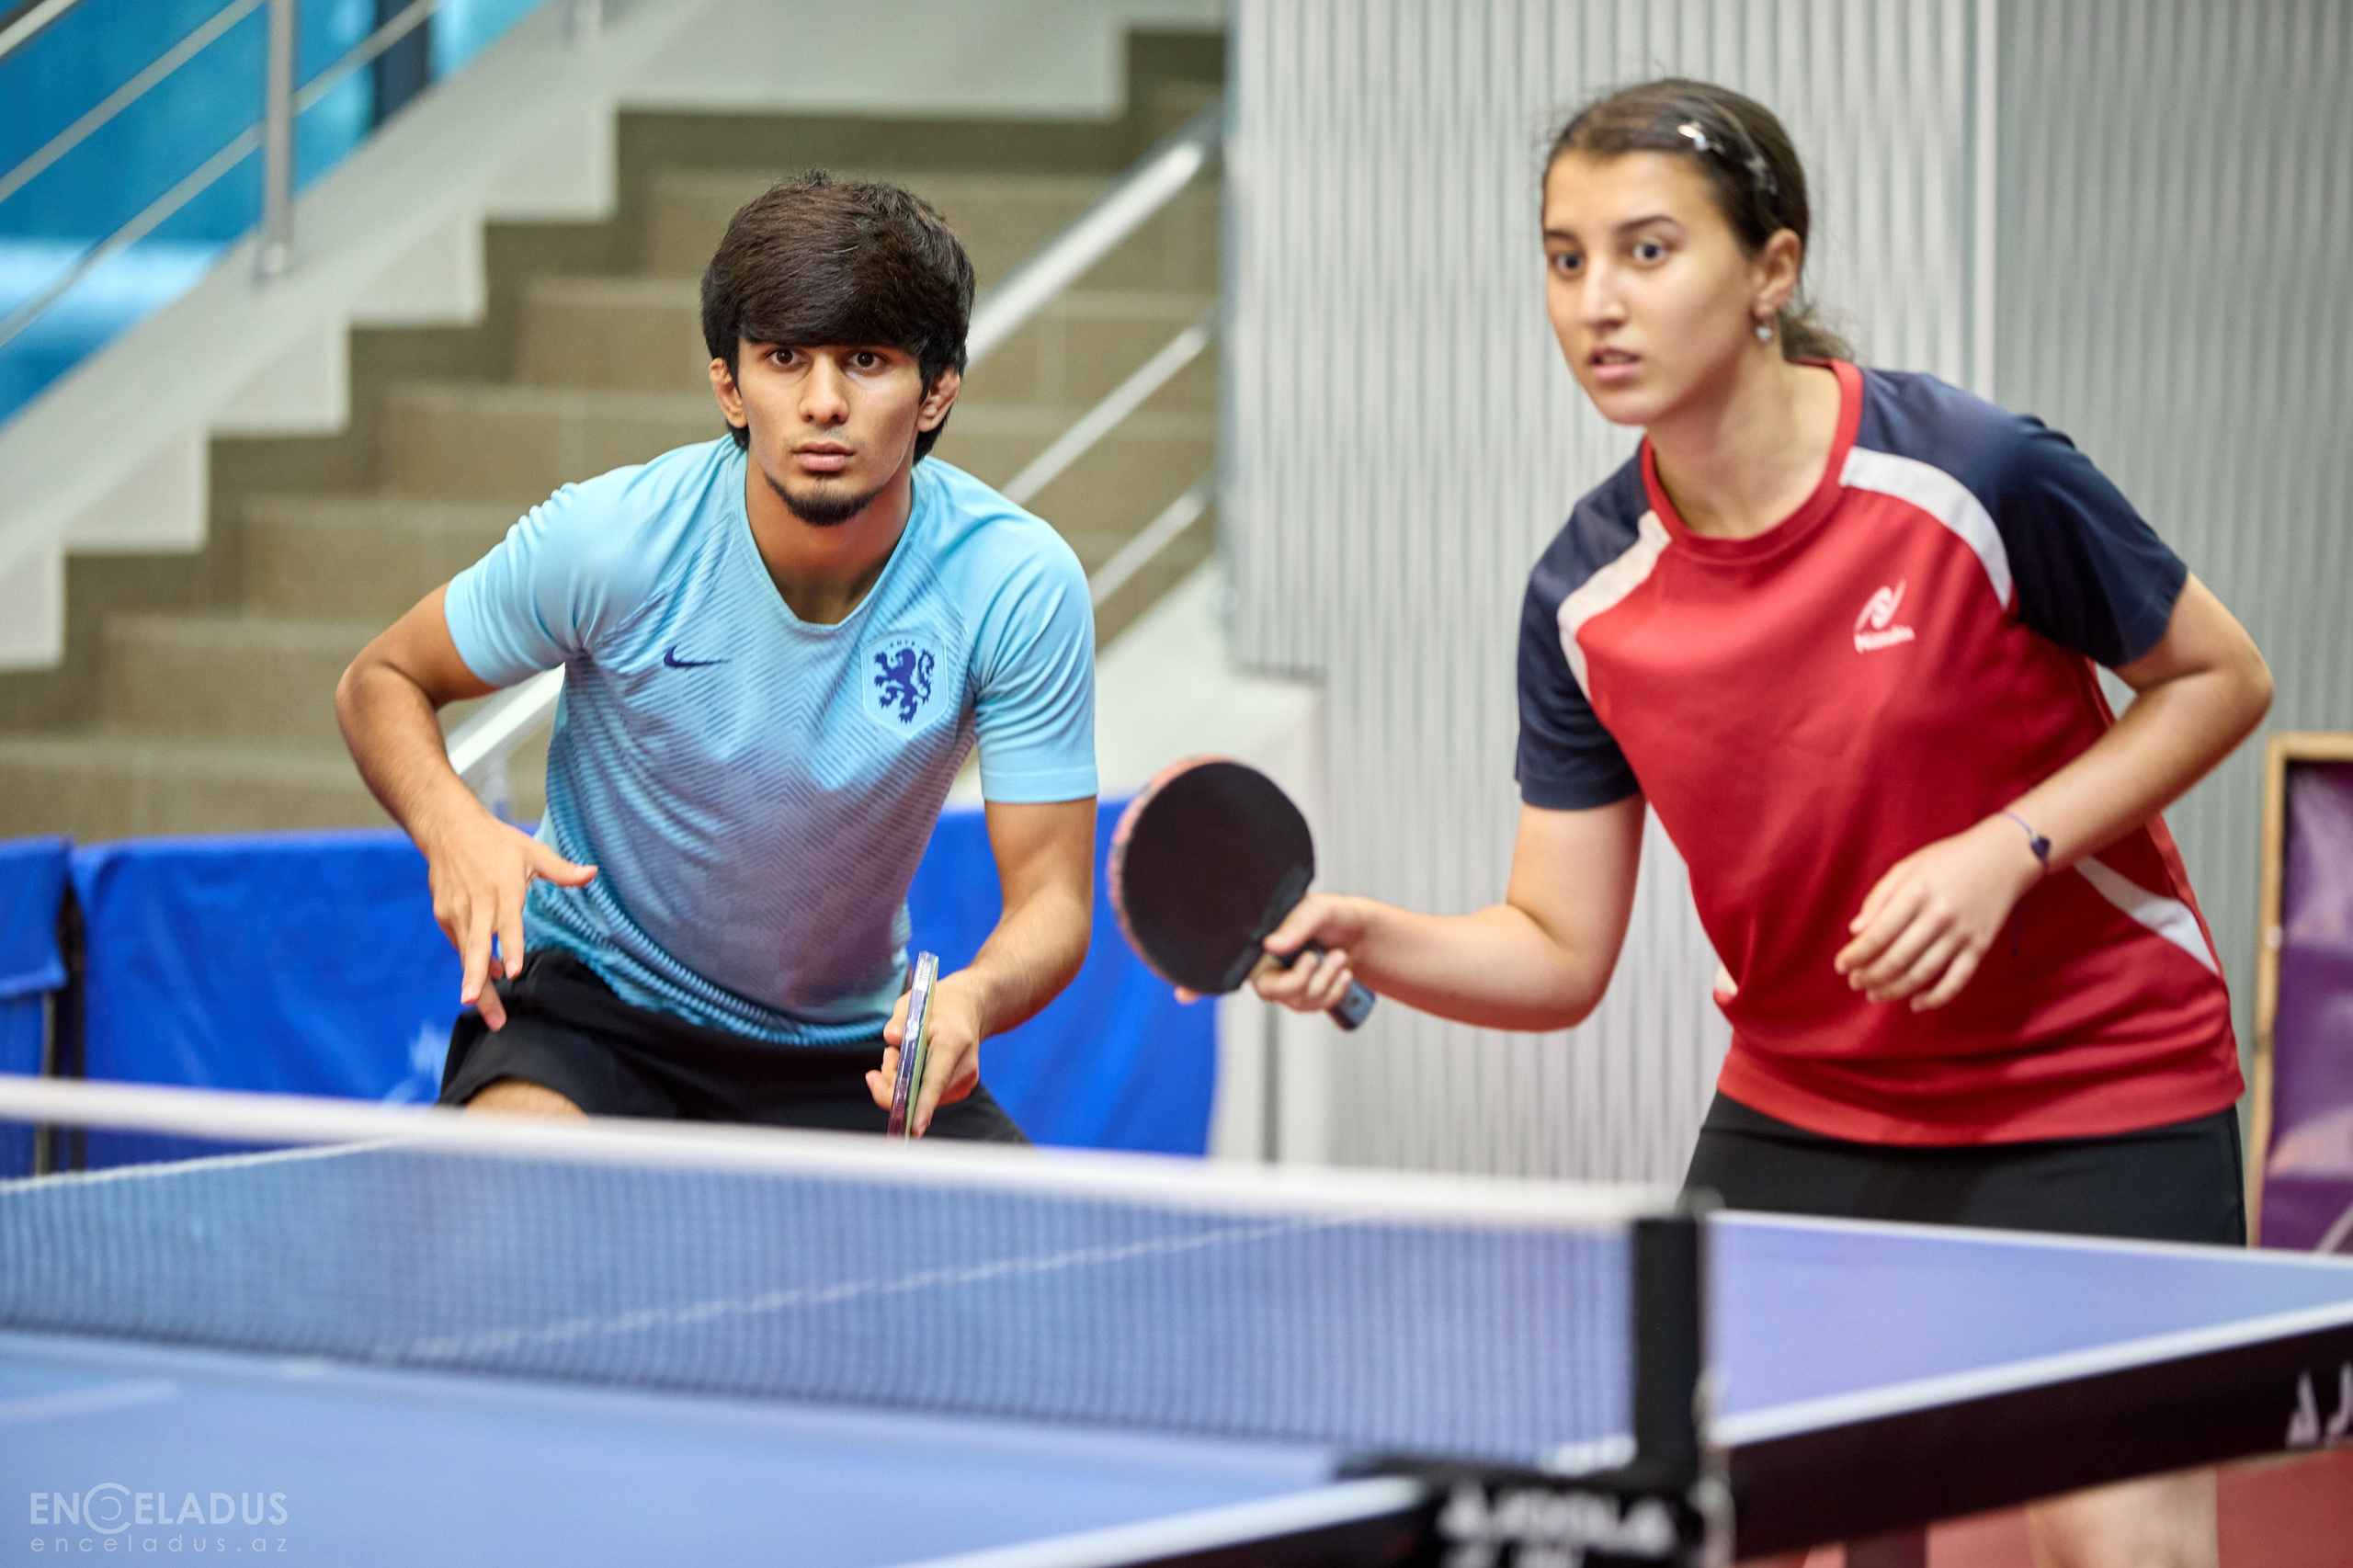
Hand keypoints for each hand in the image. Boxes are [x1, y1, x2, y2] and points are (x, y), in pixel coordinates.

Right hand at [422, 806, 595, 1029]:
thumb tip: (593, 873)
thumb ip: (561, 869)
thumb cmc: (497, 842)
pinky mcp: (445, 916)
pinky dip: (471, 963)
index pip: (506, 923)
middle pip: (476, 946)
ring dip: (473, 982)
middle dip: (475, 977)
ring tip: (486, 1012)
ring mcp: (457, 912)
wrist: (448, 830)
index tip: (510, 972)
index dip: (508, 947)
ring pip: (466, 953)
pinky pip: (461, 945)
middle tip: (476, 1004)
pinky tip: (486, 981)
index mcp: (502, 889)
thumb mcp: (532, 851)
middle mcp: (477, 904)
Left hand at [865, 970, 983, 1136]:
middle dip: (893, 1082)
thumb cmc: (938, 1006)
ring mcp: (966, 1081)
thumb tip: (892, 1038)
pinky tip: (911, 1065)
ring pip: (921, 1099)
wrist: (970, 1008)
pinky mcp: (962, 1089)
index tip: (914, 1126)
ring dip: (900, 1083)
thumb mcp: (913, 1004)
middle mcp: (964, 1067)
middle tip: (888, 1056)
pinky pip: (926, 1098)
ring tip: (899, 1055)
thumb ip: (900, 1022)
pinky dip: (912, 1087)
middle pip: (921, 1094)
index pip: (935, 1080)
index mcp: (953, 1042)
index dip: (922, 1105)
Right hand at [1198, 893, 1367, 1015]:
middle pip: (1269, 992)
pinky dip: (1333, 991)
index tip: (1182, 994)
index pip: (1223, 964)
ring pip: (1296, 1001)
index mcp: (1257, 942)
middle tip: (1315, 957)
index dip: (1198, 981)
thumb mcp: (1316, 910)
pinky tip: (1342, 973)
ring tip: (1338, 958)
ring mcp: (1284, 983)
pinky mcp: (1303, 997)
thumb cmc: (1331, 915)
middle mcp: (1264, 965)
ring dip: (1324, 982)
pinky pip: (1313, 1007)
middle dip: (1300, 980)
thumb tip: (1271, 946)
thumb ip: (1295, 924)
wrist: (1360, 934)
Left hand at [1834, 816, 2042, 1010]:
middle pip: (1897, 959)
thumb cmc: (1947, 861)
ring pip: (1922, 974)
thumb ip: (1879, 898)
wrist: (2002, 858)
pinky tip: (1914, 1004)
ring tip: (1874, 994)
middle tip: (1854, 982)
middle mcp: (1939, 916)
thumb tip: (1856, 931)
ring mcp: (1962, 934)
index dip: (1856, 955)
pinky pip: (1956, 982)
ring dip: (1893, 990)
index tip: (1841, 966)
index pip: (1878, 934)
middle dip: (1870, 976)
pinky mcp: (1980, 947)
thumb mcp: (1908, 867)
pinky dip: (1935, 999)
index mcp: (1916, 892)